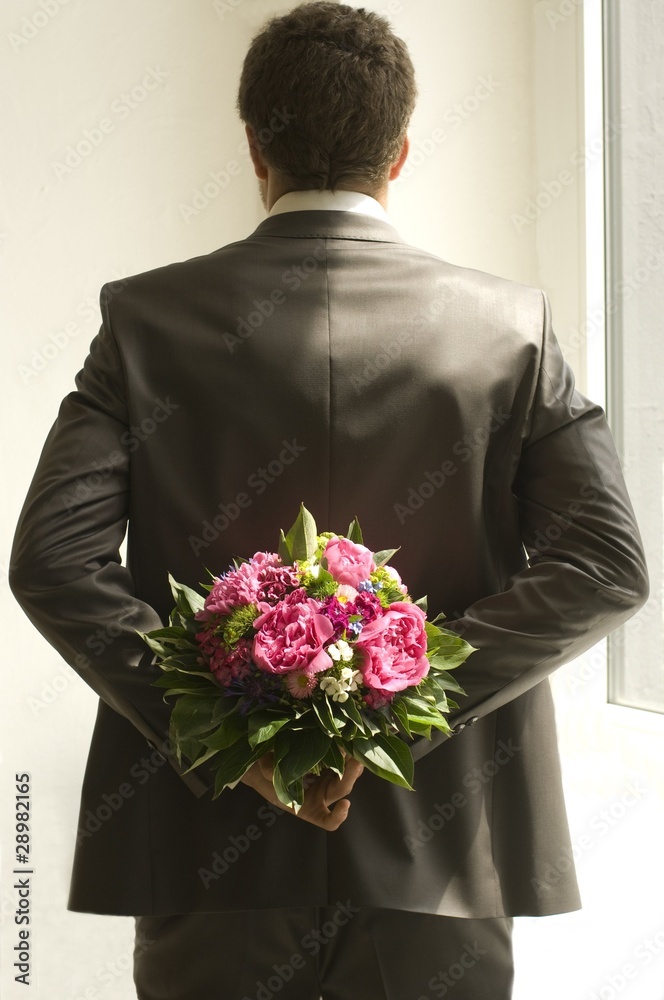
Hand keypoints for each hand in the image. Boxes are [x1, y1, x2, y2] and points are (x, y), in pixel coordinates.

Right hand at [240, 753, 363, 830]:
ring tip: (351, 743)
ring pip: (346, 773)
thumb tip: (272, 769)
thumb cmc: (263, 773)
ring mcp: (327, 777)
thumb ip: (268, 772)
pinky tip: (346, 742)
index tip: (345, 804)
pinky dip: (347, 753)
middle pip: (341, 789)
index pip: (327, 820)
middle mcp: (321, 793)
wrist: (262, 758)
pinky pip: (343, 759)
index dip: (338, 816)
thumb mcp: (263, 773)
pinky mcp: (329, 759)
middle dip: (350, 775)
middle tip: (355, 758)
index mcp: (308, 806)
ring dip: (352, 760)